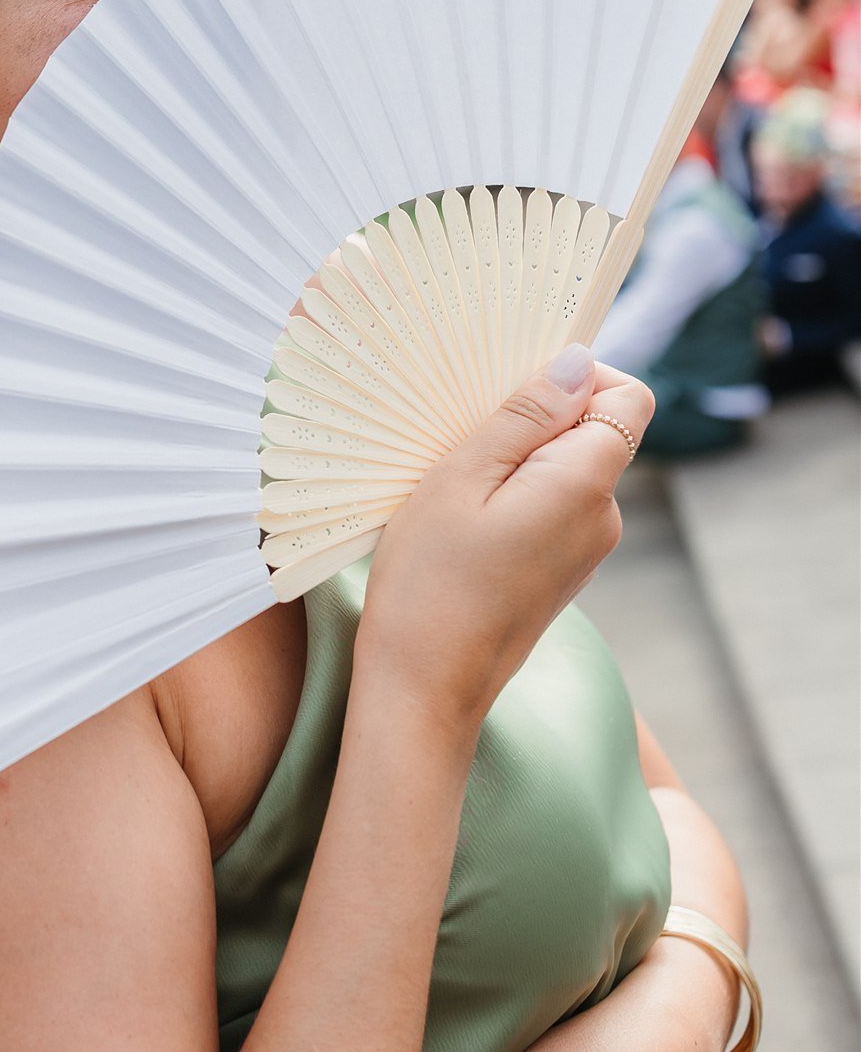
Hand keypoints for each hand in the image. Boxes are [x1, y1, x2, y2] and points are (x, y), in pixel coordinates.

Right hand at [357, 351, 654, 734]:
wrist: (424, 689)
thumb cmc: (430, 583)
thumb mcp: (462, 478)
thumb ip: (525, 416)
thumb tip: (577, 363)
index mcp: (586, 484)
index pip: (627, 396)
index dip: (578, 377)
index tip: (511, 389)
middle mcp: (603, 517)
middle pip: (596, 431)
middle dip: (537, 419)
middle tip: (463, 438)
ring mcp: (587, 550)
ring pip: (568, 470)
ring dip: (518, 461)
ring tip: (454, 487)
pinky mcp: (562, 573)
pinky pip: (552, 508)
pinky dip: (514, 498)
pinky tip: (462, 522)